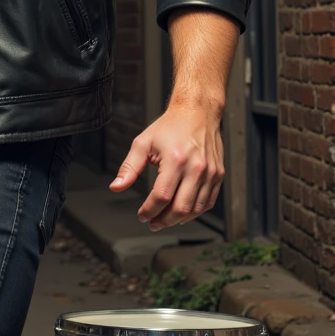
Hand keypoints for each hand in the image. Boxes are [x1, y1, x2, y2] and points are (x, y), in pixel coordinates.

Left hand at [109, 100, 224, 231]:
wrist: (197, 112)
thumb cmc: (169, 127)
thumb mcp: (143, 143)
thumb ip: (129, 167)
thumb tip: (116, 187)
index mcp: (176, 160)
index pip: (161, 196)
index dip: (149, 211)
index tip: (141, 215)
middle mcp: (196, 168)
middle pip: (180, 208)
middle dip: (163, 221)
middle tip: (152, 223)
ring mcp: (211, 173)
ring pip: (195, 209)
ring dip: (178, 220)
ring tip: (164, 219)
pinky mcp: (219, 175)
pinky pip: (208, 202)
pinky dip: (194, 212)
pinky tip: (181, 212)